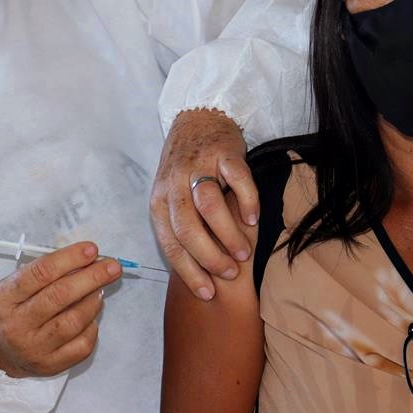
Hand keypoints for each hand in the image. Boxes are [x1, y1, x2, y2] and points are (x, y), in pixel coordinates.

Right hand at [0, 241, 121, 377]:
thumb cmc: (13, 310)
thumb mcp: (16, 285)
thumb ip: (47, 272)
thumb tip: (87, 259)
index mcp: (5, 298)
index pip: (40, 273)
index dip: (69, 259)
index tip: (91, 250)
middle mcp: (16, 324)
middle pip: (60, 296)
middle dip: (91, 277)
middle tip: (112, 266)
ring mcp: (34, 348)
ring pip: (74, 321)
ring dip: (93, 301)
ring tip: (100, 289)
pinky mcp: (50, 365)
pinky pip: (82, 344)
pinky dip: (92, 326)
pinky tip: (90, 316)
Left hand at [150, 109, 258, 301]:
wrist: (198, 119)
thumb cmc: (187, 169)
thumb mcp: (173, 197)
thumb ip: (180, 227)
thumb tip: (195, 272)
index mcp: (159, 200)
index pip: (170, 243)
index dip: (189, 271)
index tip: (208, 293)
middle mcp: (174, 183)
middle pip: (187, 228)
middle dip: (209, 257)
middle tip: (231, 273)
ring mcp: (199, 166)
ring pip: (209, 207)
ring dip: (228, 234)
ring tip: (245, 253)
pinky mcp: (224, 152)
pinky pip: (237, 180)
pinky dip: (246, 202)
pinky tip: (253, 219)